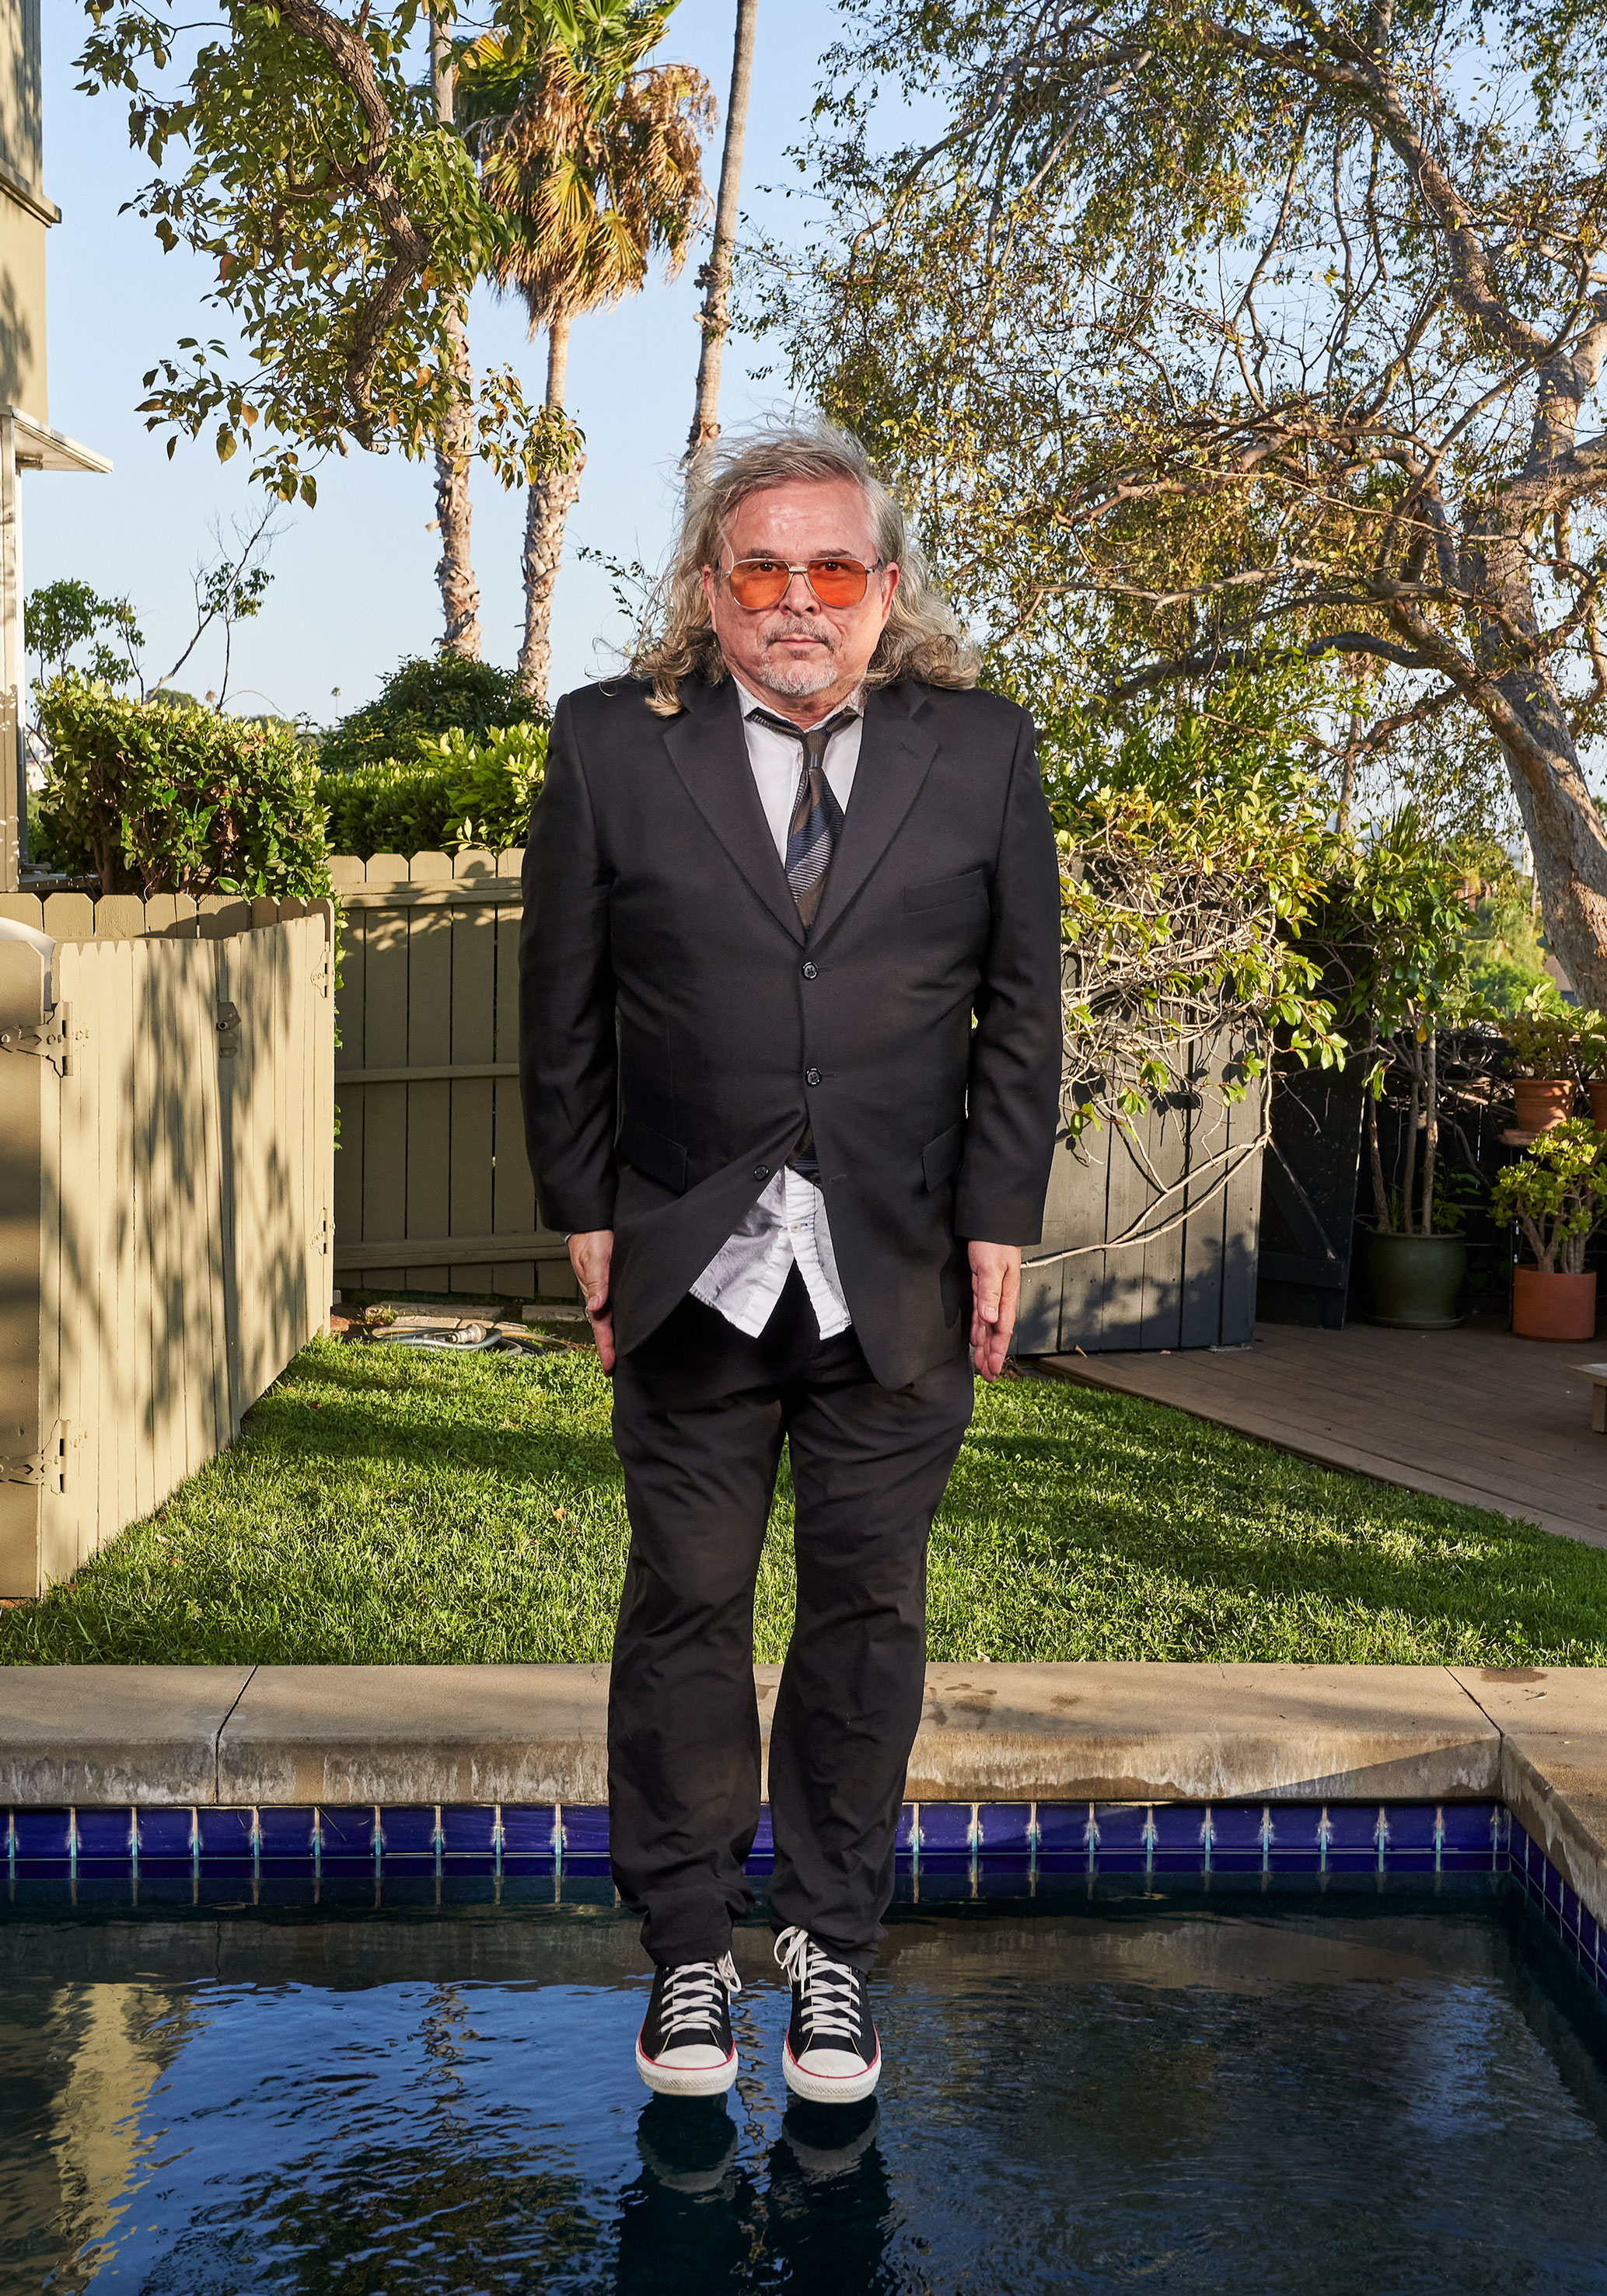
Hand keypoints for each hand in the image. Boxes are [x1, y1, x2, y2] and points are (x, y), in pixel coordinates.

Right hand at [567, 1229, 615, 1372]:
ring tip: (628, 1357)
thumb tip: (595, 1306)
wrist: (592, 1221)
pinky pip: (620, 1307)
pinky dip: (625, 1320)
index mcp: (594, 1294)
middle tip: (620, 1373)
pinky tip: (633, 1325)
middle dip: (612, 1350)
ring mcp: (607, 1291)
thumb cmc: (592, 1237)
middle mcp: (601, 1296)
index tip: (610, 1368)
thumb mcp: (595, 1258)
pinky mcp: (615, 1283)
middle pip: (607, 1328)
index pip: (601, 1327)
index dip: (606, 1348)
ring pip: (614, 1319)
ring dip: (618, 1337)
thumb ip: (597, 1281)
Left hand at [967, 1241, 1020, 1380]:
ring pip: (988, 1326)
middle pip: (995, 1333)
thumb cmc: (994, 1241)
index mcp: (1007, 1296)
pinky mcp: (981, 1287)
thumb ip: (990, 1293)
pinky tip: (975, 1339)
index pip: (1002, 1330)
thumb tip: (990, 1320)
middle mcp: (1001, 1299)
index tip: (993, 1370)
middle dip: (992, 1355)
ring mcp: (991, 1294)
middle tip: (987, 1376)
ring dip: (984, 1346)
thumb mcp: (991, 1267)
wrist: (990, 1222)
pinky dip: (978, 1329)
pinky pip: (980, 1314)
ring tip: (981, 1365)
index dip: (998, 1352)